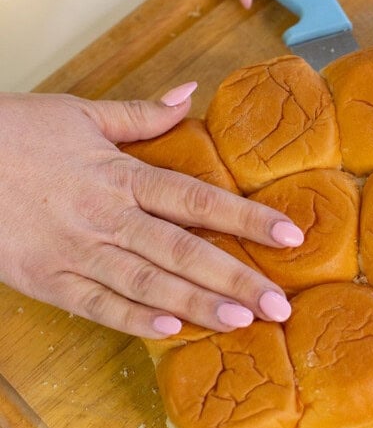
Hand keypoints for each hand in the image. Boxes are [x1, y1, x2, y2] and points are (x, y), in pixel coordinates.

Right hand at [0, 85, 302, 338]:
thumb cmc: (14, 133)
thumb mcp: (80, 114)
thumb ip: (140, 114)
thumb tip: (190, 94)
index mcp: (121, 175)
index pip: (198, 199)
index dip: (247, 218)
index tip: (291, 235)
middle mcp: (107, 218)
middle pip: (183, 250)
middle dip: (235, 278)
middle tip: (280, 305)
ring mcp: (77, 253)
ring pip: (147, 284)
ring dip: (197, 305)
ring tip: (241, 322)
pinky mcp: (47, 281)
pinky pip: (96, 306)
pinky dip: (132, 321)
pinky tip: (170, 333)